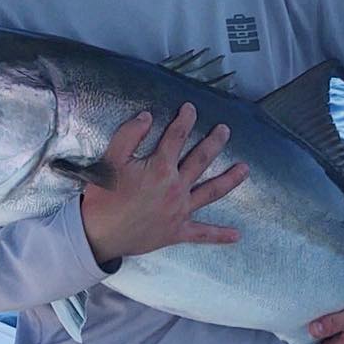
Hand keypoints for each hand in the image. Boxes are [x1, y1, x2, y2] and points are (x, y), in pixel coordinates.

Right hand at [81, 102, 248, 265]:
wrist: (98, 235)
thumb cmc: (103, 198)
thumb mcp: (110, 161)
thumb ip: (128, 135)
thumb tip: (146, 117)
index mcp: (160, 169)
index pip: (177, 137)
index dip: (185, 120)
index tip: (190, 108)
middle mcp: (176, 188)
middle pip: (201, 160)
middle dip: (215, 142)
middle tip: (225, 130)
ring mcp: (180, 211)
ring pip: (211, 192)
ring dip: (230, 180)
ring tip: (245, 169)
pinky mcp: (177, 231)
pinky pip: (202, 234)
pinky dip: (220, 235)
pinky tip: (237, 235)